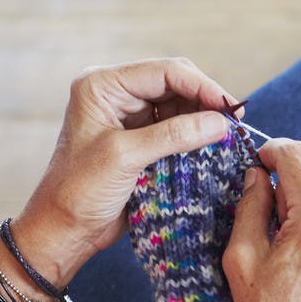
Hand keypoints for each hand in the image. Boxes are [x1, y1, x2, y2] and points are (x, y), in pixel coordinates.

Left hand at [13, 57, 235, 283]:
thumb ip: (173, 135)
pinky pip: (175, 130)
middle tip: (235, 122)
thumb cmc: (80, 191)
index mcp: (102, 86)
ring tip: (227, 136)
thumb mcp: (125, 157)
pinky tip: (212, 146)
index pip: (162, 72)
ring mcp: (128, 118)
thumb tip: (220, 122)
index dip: (201, 85)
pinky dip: (194, 137)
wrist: (65, 229)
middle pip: (174, 85)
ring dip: (202, 120)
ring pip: (178, 108)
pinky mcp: (139, 142)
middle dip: (204, 101)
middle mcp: (116, 95)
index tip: (230, 107)